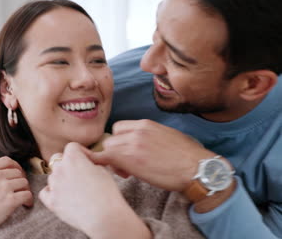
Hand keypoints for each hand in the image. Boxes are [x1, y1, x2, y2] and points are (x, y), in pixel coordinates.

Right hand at [0, 157, 32, 238]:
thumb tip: (9, 169)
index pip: (8, 161)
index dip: (16, 167)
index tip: (18, 175)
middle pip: (18, 172)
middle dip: (20, 181)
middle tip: (20, 190)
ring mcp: (3, 187)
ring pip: (24, 183)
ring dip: (25, 190)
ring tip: (22, 199)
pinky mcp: (10, 200)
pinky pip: (27, 195)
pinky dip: (29, 200)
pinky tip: (26, 205)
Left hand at [39, 143, 150, 238]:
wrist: (104, 217)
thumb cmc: (107, 193)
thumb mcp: (103, 170)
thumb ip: (90, 162)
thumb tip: (85, 163)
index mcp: (73, 158)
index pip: (72, 147)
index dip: (82, 153)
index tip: (89, 161)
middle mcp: (60, 168)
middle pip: (57, 158)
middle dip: (66, 163)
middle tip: (79, 174)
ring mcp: (54, 185)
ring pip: (52, 176)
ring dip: (61, 179)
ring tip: (75, 190)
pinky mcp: (51, 201)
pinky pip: (45, 192)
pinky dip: (51, 192)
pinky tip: (62, 196)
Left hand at [88, 119, 214, 191]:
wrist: (198, 168)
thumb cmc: (189, 157)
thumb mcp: (168, 137)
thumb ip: (151, 137)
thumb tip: (145, 146)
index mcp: (147, 124)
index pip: (120, 128)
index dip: (121, 141)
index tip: (128, 153)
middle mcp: (137, 131)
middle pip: (112, 138)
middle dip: (116, 151)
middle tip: (127, 167)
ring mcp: (132, 144)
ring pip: (108, 148)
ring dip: (113, 160)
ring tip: (127, 173)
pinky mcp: (129, 159)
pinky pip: (103, 157)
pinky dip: (99, 162)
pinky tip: (106, 170)